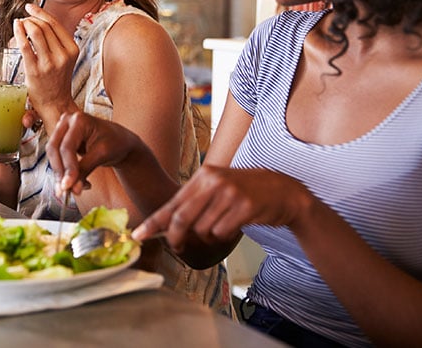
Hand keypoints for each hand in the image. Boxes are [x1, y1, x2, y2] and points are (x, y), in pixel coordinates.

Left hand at [13, 3, 79, 125]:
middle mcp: (63, 55)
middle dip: (30, 19)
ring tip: (19, 24)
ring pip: (36, 32)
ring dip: (24, 24)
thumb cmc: (57, 80)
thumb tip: (38, 20)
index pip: (55, 24)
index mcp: (72, 50)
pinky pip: (25, 45)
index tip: (30, 7)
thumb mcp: (64, 58)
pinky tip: (15, 28)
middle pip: (44, 26)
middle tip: (23, 20)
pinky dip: (18, 33)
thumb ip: (56, 41)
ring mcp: (49, 63)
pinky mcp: (35, 70)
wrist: (55, 104)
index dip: (41, 12)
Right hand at [47, 111, 145, 194]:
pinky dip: (64, 172)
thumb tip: (73, 188)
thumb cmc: (115, 142)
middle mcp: (67, 121)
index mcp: (79, 119)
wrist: (120, 141)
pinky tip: (77, 182)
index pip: (67, 146)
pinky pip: (57, 158)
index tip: (68, 186)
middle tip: (66, 191)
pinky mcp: (62, 141)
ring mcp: (62, 130)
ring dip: (61, 174)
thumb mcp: (102, 154)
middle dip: (60, 172)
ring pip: (53, 155)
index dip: (67, 167)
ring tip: (75, 188)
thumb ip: (85, 170)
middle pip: (54, 149)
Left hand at [132, 165, 314, 251]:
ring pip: (202, 229)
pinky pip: (221, 232)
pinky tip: (234, 226)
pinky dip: (224, 235)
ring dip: (207, 236)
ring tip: (221, 225)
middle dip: (175, 238)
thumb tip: (167, 225)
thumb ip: (194, 202)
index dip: (154, 222)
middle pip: (182, 218)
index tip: (139, 235)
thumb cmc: (244, 192)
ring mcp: (230, 193)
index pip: (172, 203)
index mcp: (203, 175)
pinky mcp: (244, 207)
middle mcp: (214, 181)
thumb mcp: (217, 187)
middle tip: (176, 247)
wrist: (283, 190)